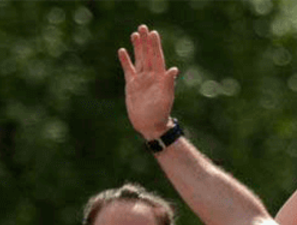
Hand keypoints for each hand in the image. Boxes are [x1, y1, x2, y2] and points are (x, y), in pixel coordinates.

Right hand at [118, 24, 178, 139]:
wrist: (150, 125)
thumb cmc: (160, 113)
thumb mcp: (166, 97)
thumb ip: (169, 83)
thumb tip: (174, 69)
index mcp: (160, 78)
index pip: (157, 57)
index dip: (156, 46)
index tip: (153, 33)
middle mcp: (151, 76)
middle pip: (148, 55)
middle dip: (146, 42)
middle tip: (143, 27)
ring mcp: (141, 80)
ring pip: (139, 59)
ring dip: (137, 47)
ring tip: (135, 34)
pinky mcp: (132, 85)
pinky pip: (128, 69)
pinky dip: (125, 60)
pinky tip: (122, 51)